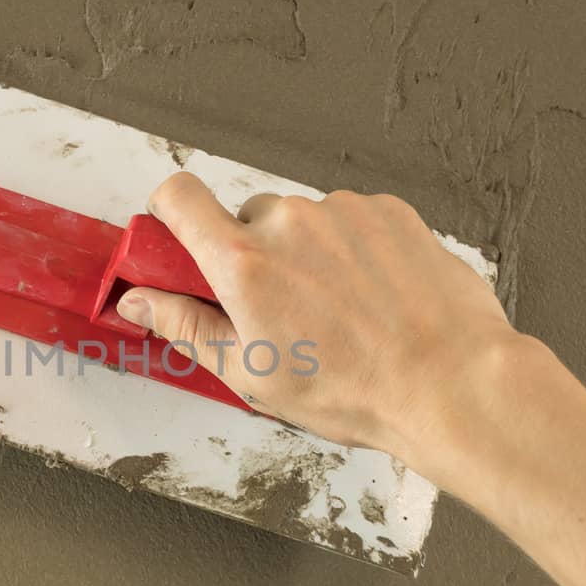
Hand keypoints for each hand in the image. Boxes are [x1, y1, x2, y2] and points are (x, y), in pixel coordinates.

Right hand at [115, 171, 526, 470]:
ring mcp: (343, 210)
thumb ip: (184, 326)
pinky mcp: (388, 210)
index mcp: (244, 262)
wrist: (449, 382)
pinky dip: (352, 250)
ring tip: (340, 312)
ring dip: (308, 254)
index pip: (178, 196)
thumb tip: (137, 299)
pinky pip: (350, 219)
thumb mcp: (249, 373)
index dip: (169, 212)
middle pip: (247, 218)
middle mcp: (289, 221)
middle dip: (254, 256)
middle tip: (281, 311)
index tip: (179, 239)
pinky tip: (373, 297)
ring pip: (302, 221)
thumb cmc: (352, 390)